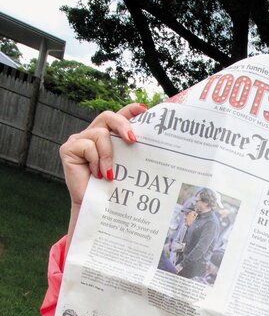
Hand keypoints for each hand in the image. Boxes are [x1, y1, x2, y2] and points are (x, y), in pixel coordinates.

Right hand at [59, 103, 146, 244]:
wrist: (95, 207)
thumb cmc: (110, 189)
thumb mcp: (125, 167)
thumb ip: (130, 152)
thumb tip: (154, 145)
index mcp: (106, 137)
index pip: (118, 117)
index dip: (129, 110)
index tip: (144, 109)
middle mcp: (91, 134)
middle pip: (107, 117)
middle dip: (122, 125)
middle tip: (133, 140)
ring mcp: (78, 140)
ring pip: (100, 134)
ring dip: (108, 155)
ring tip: (109, 174)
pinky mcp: (68, 148)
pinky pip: (88, 146)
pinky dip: (96, 161)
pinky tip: (96, 174)